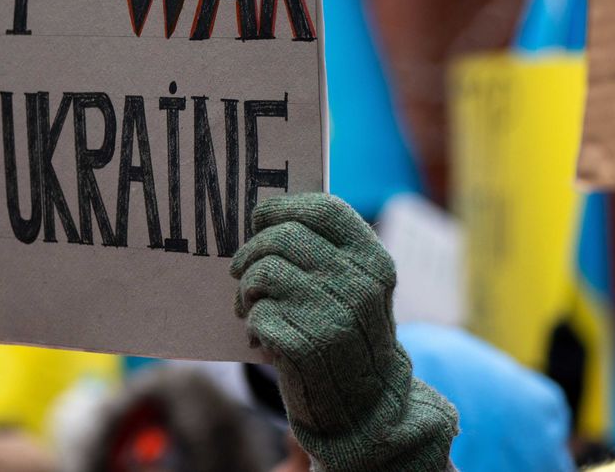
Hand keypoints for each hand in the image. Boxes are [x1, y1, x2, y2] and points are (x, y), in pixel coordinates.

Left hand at [232, 194, 456, 471]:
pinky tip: (262, 338)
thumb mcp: (356, 287)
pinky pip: (258, 314)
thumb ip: (325, 251)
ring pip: (263, 273)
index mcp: (372, 261)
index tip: (260, 218)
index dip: (283, 208)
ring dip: (247, 290)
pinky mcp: (306, 347)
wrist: (366, 406)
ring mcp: (333, 316)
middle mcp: (358, 284)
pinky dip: (253, 324)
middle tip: (241, 273)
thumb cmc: (348, 336)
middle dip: (250, 253)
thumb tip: (266, 215)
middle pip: (281, 238)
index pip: (324, 209)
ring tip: (251, 307)